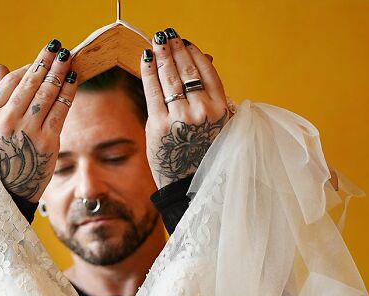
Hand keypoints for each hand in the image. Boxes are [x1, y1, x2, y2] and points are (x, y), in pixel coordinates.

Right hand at [0, 40, 77, 202]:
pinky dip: (68, 92)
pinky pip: (60, 110)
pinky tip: (74, 79)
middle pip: (29, 84)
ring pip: (46, 94)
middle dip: (46, 63)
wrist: (7, 192)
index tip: (41, 58)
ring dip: (59, 72)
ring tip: (69, 58)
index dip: (28, 67)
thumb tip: (1, 66)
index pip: (10, 82)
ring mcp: (26, 132)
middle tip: (59, 48)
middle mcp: (5, 121)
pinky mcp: (46, 142)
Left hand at [140, 28, 230, 188]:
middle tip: (167, 35)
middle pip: (188, 71)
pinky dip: (148, 72)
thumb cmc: (203, 155)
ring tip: (158, 41)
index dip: (195, 54)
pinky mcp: (160, 125)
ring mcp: (181, 118)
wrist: (189, 187)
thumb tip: (205, 56)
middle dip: (176, 50)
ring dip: (163, 55)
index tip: (186, 43)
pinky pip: (153, 91)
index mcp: (222, 110)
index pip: (207, 73)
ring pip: (170, 78)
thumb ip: (211, 94)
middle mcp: (204, 111)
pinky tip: (145, 58)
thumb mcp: (217, 125)